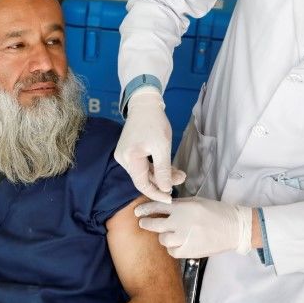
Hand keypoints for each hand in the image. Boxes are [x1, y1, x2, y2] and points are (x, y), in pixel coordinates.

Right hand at [115, 88, 185, 202]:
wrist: (144, 104)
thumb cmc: (154, 122)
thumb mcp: (162, 146)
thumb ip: (163, 170)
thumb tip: (166, 189)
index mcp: (129, 158)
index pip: (141, 184)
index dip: (156, 193)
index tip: (170, 198)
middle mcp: (123, 159)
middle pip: (143, 178)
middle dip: (162, 182)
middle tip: (181, 180)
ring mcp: (124, 155)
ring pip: (144, 172)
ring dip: (161, 174)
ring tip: (179, 174)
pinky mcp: (129, 152)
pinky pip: (143, 165)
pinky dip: (156, 168)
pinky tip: (170, 168)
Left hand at [135, 197, 253, 257]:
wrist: (235, 228)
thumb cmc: (216, 212)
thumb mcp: (197, 202)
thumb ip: (179, 205)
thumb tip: (161, 206)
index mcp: (183, 208)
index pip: (157, 206)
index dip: (145, 209)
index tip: (138, 212)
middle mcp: (181, 222)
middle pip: (154, 224)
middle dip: (146, 223)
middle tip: (143, 222)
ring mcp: (185, 238)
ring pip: (162, 239)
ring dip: (164, 236)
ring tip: (171, 234)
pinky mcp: (189, 251)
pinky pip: (172, 251)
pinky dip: (173, 248)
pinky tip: (179, 243)